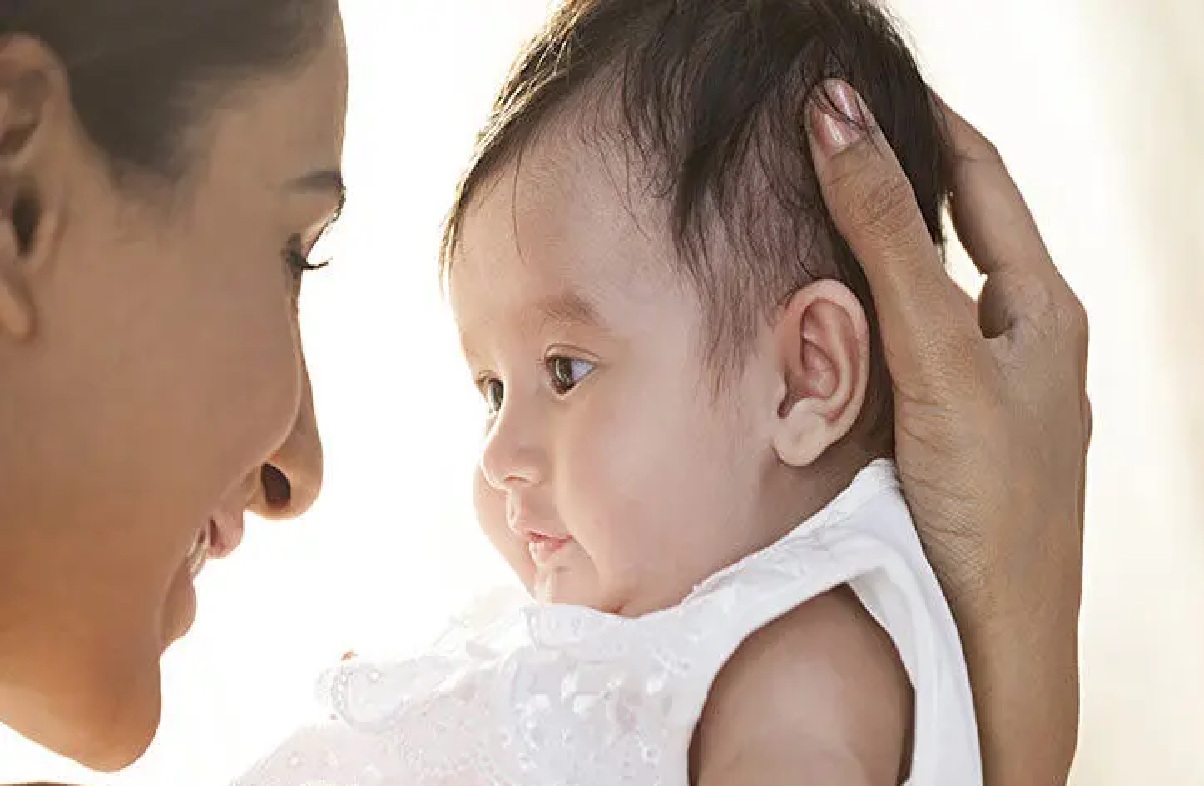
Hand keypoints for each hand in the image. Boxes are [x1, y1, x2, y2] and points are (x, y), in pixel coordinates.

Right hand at [805, 81, 1089, 785]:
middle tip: (813, 148)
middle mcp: (1018, 341)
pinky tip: (816, 326)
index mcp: (1041, 308)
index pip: (980, 175)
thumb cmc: (989, 506)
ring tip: (801, 220)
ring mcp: (983, 390)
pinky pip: (898, 352)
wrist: (994, 641)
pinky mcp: (947, 434)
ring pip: (917, 296)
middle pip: (947, 231)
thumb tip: (838, 116)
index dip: (922, 120)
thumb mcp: (940, 354)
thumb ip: (888, 237)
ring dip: (865, 257)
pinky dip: (857, 323)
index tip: (857, 87)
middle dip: (884, 185)